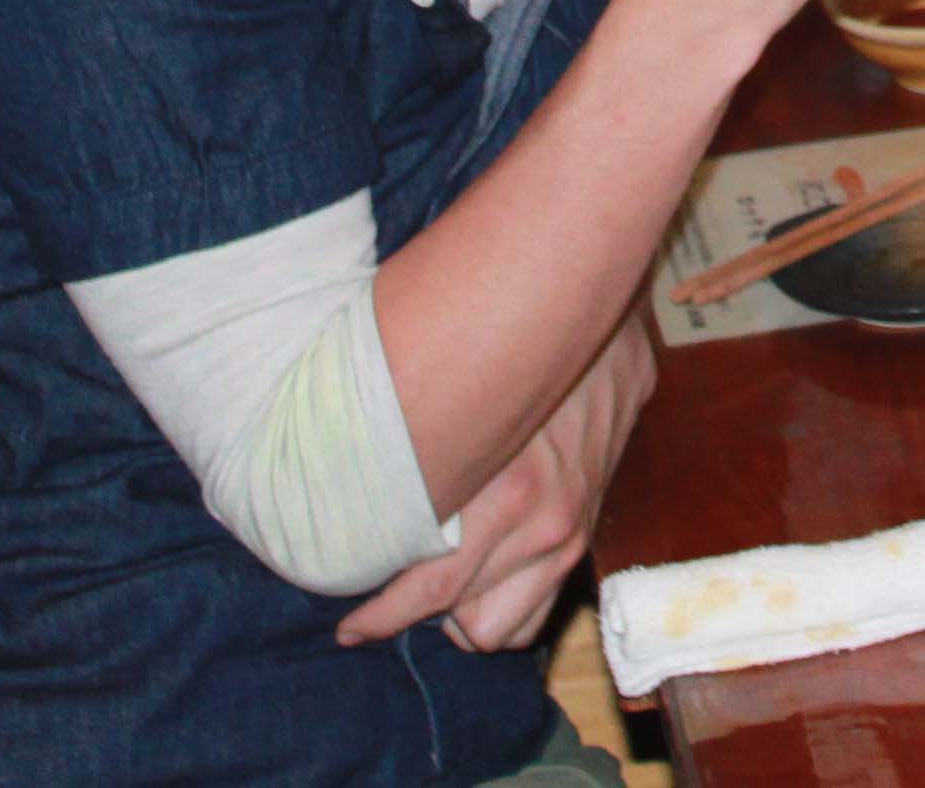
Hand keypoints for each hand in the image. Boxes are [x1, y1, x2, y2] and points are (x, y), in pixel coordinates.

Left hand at [337, 309, 656, 651]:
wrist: (590, 298)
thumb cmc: (504, 338)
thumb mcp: (448, 392)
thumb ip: (405, 455)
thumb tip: (334, 488)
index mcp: (508, 495)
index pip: (433, 591)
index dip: (380, 617)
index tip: (348, 627)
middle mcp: (548, 523)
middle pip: (472, 624)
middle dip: (424, 615)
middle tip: (388, 589)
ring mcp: (574, 527)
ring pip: (513, 626)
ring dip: (470, 613)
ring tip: (435, 580)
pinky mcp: (589, 522)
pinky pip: (545, 601)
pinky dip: (507, 598)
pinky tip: (478, 570)